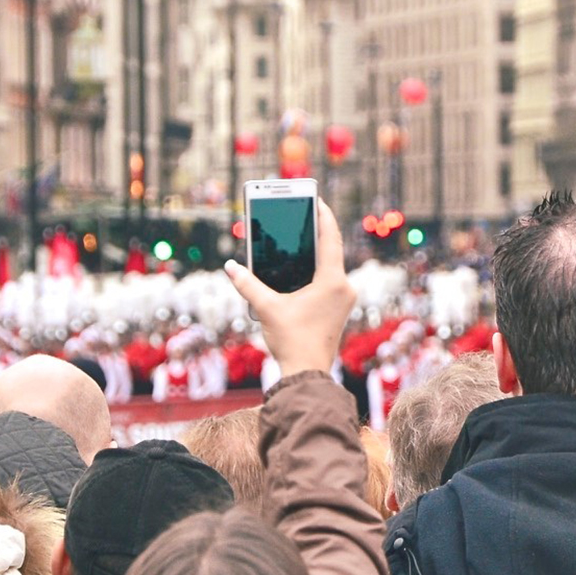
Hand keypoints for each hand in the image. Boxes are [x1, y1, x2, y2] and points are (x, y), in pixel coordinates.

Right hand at [224, 200, 354, 376]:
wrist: (307, 374)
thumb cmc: (293, 342)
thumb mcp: (266, 308)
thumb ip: (248, 284)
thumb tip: (231, 268)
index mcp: (332, 281)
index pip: (330, 238)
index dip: (323, 216)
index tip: (317, 200)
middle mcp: (344, 287)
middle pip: (331, 250)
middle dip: (317, 232)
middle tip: (303, 215)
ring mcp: (344, 299)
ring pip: (331, 265)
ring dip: (316, 252)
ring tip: (300, 237)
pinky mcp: (339, 309)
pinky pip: (329, 280)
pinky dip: (316, 270)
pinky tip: (300, 267)